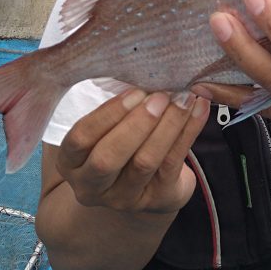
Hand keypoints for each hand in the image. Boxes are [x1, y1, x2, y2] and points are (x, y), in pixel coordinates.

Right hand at [54, 89, 209, 215]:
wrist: (147, 184)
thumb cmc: (121, 143)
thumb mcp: (105, 129)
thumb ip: (113, 108)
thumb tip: (140, 70)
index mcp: (71, 163)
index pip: (80, 139)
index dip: (106, 115)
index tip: (133, 92)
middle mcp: (91, 185)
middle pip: (108, 158)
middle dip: (137, 124)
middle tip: (160, 96)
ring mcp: (123, 197)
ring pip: (145, 162)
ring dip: (167, 126)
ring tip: (183, 98)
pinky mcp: (157, 198)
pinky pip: (173, 163)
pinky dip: (188, 132)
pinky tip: (199, 109)